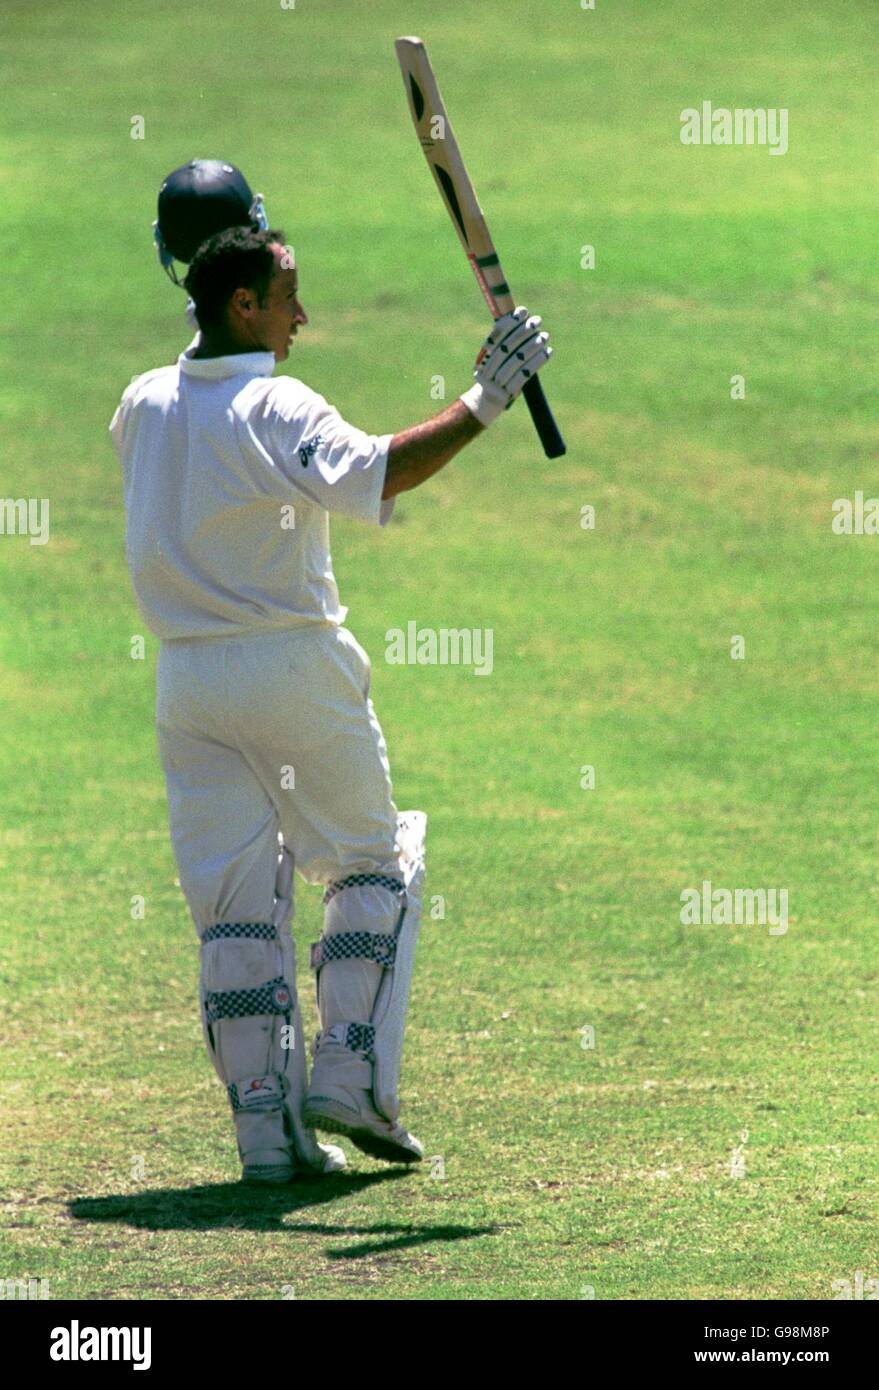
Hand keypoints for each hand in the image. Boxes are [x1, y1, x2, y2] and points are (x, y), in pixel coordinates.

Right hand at [459, 307, 551, 426]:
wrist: (489, 402)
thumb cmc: (499, 373)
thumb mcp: (499, 356)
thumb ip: (508, 338)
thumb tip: (523, 312)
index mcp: (483, 358)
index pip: (496, 337)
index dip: (509, 323)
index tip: (523, 311)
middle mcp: (486, 370)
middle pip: (506, 348)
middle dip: (523, 332)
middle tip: (538, 321)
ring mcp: (495, 384)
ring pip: (516, 361)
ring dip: (532, 346)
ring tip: (544, 336)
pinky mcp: (507, 394)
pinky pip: (524, 375)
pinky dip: (537, 362)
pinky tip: (548, 352)